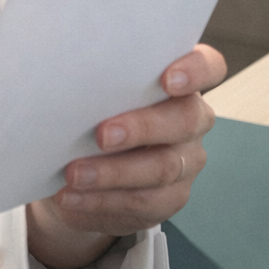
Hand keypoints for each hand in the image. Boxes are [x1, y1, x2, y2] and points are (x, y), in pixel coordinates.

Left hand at [25, 43, 223, 268]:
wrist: (77, 171)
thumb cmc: (87, 114)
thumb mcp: (91, 94)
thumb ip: (94, 83)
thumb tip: (61, 78)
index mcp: (179, 82)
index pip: (207, 66)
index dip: (195, 71)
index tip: (168, 79)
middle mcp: (191, 119)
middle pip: (186, 120)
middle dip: (142, 127)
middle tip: (102, 135)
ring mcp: (185, 161)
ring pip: (162, 168)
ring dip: (113, 172)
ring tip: (73, 174)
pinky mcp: (170, 198)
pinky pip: (141, 202)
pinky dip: (101, 200)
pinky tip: (70, 196)